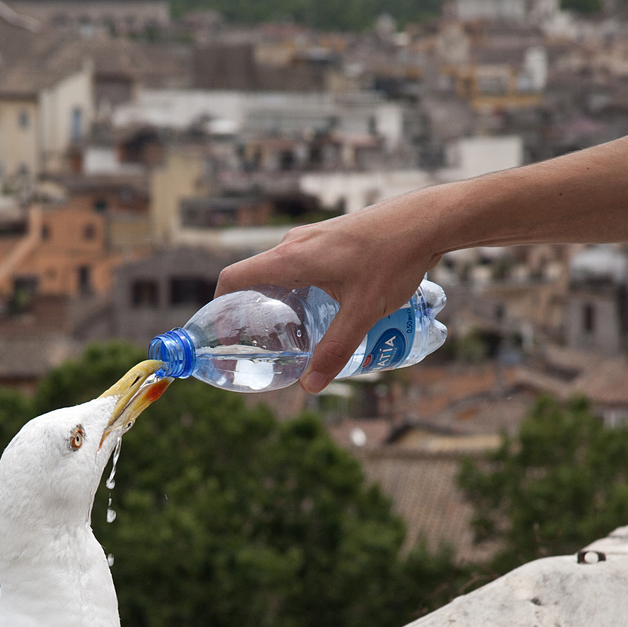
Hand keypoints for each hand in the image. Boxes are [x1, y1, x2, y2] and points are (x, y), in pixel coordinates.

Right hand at [215, 194, 444, 391]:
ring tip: (290, 329)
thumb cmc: (394, 258)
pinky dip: (297, 287)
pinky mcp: (330, 237)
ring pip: (280, 271)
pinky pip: (300, 264)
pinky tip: (321, 307)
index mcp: (290, 259)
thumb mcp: (363, 311)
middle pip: (254, 278)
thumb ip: (335, 349)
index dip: (219, 305)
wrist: (428, 219)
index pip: (233, 278)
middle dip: (251, 310)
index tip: (222, 331)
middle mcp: (295, 244)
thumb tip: (311, 386)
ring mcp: (313, 237)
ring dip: (278, 299)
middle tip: (258, 341)